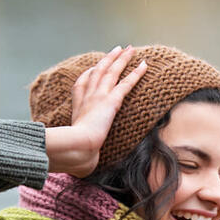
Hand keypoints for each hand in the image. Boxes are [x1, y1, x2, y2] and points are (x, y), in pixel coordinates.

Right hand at [46, 46, 146, 177]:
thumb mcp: (76, 152)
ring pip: (111, 72)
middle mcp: (86, 98)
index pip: (82, 84)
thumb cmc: (74, 155)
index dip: (90, 73)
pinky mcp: (110, 101)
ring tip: (130, 49)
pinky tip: (145, 65)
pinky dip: (136, 73)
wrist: (77, 149)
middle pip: (98, 72)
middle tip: (116, 50)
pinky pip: (126, 83)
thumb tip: (82, 170)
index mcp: (77, 108)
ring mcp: (98, 98)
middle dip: (108, 60)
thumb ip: (79, 155)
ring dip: (121, 59)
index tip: (96, 66)